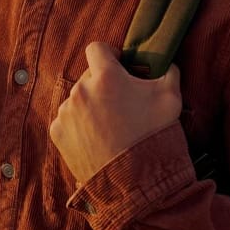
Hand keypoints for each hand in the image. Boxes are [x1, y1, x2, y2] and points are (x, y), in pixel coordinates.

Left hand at [51, 41, 181, 184]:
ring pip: (77, 100)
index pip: (97, 48)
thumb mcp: (171, 98)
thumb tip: (167, 64)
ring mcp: (66, 113)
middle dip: (103, 85)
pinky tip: (97, 139)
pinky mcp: (58, 133)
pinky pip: (67, 121)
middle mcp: (81, 90)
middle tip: (121, 104)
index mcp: (106, 76)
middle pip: (88, 77)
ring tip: (110, 127)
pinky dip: (79, 126)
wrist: (136, 181)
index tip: (118, 64)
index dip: (109, 54)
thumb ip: (168, 72)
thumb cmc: (155, 136)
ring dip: (91, 107)